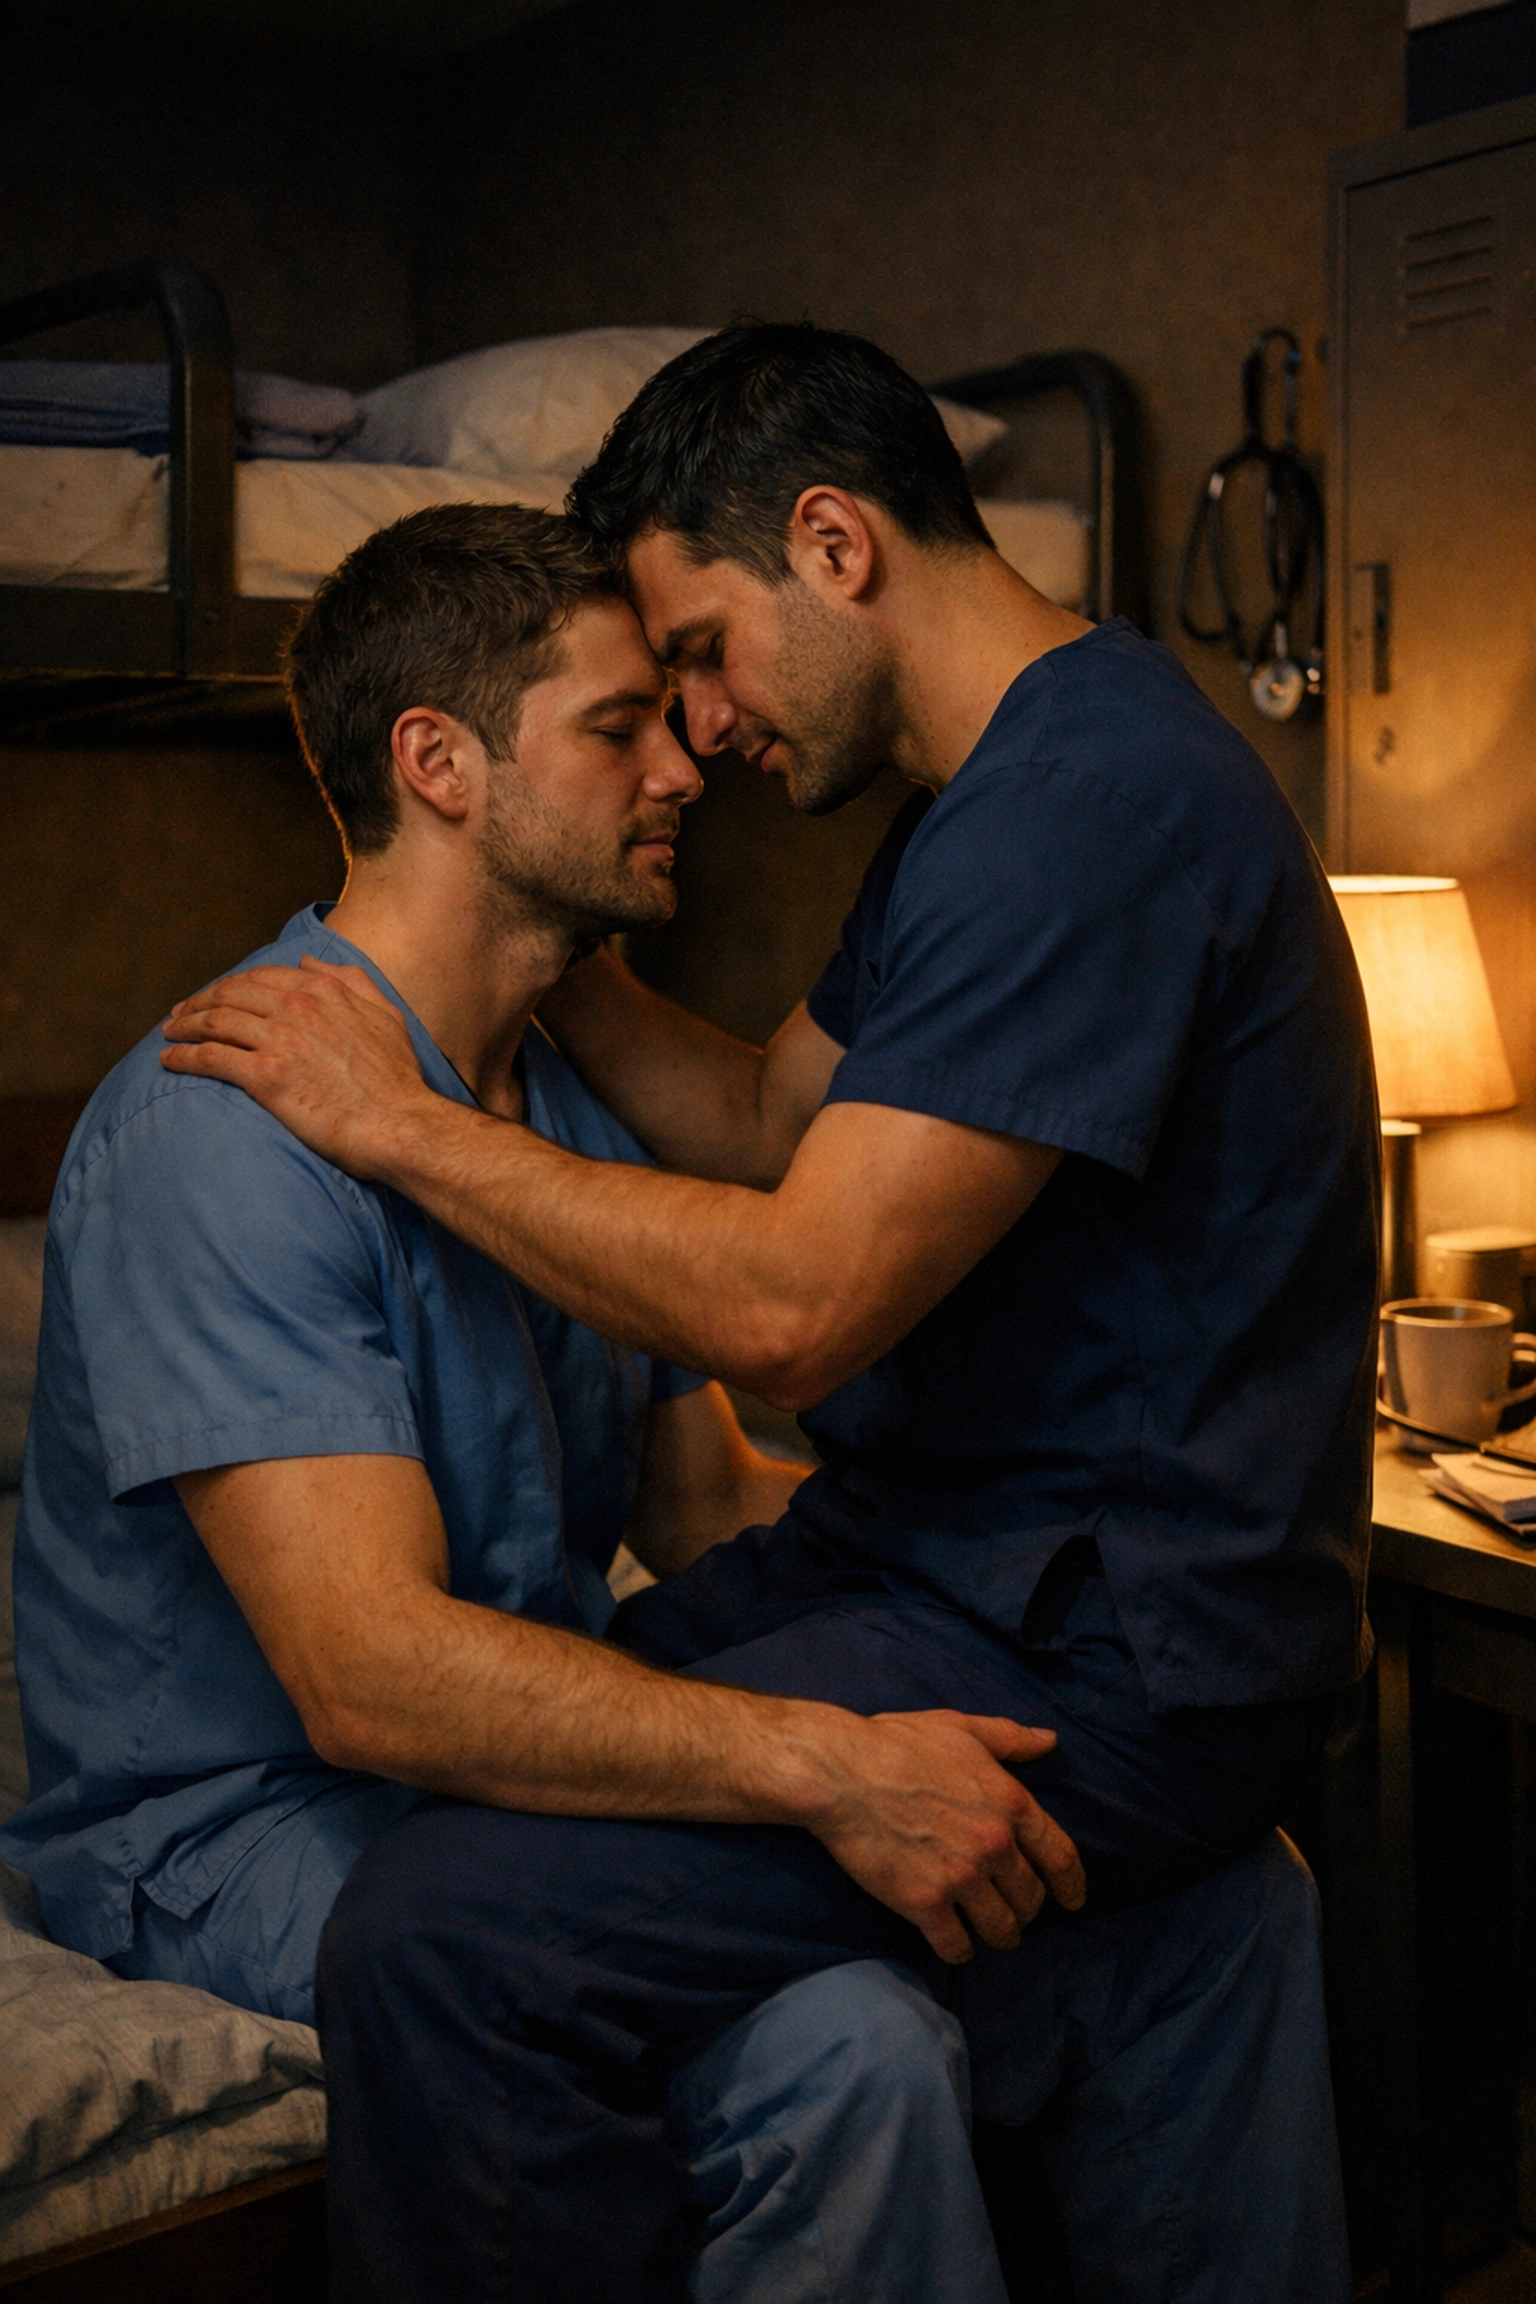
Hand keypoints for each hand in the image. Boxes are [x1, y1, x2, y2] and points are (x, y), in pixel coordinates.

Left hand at [160, 958, 436, 1179]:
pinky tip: (169, 1060)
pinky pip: (211, 1058)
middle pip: (229, 994)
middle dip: (198, 1002)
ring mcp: (279, 1040)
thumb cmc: (397, 1078)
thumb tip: (310, 963)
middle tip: (180, 1014)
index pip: (259, 978)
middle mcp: (296, 1008)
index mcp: (323, 991)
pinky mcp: (266, 1077)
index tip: (214, 997)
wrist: (399, 1124)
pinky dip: (183, 1056)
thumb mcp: (387, 1015)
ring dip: (184, 1026)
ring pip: (214, 1022)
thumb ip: (351, 981)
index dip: (230, 986)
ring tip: (169, 1034)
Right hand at [806, 1710, 1085, 1962]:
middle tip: (1012, 1910)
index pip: (1060, 1857)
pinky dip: (960, 1948)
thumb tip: (1049, 1741)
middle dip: (1026, 1909)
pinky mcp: (925, 1903)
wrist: (842, 1772)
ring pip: (1001, 1928)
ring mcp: (961, 1878)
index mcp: (1010, 1803)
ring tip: (988, 1932)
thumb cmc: (898, 1743)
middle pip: (1031, 1899)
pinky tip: (953, 1942)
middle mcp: (994, 1845)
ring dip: (999, 1934)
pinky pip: (957, 1945)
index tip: (1073, 1900)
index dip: (1072, 1884)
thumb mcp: (961, 1727)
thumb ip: (1010, 1738)